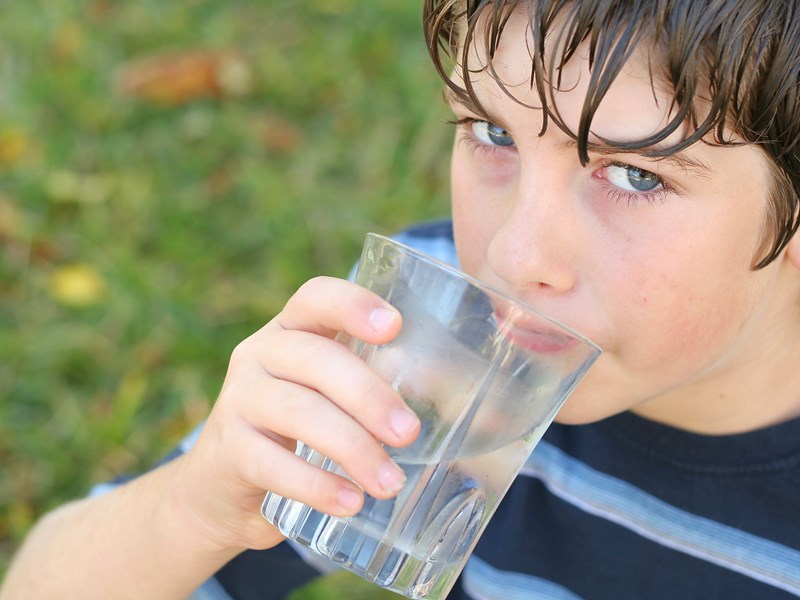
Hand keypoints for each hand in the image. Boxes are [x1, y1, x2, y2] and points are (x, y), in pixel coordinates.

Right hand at [170, 276, 420, 553]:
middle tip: (409, 434)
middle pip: (315, 358)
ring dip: (352, 447)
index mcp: (292, 330)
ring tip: (390, 482)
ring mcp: (239, 400)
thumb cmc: (298, 431)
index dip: (352, 304)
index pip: (315, 297)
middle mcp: (259, 354)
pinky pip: (272, 464)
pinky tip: (350, 503)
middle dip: (368, 395)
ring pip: (298, 412)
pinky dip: (316, 485)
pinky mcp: (228, 451)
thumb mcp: (326, 396)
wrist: (222, 486)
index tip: (394, 326)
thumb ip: (372, 387)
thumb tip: (473, 412)